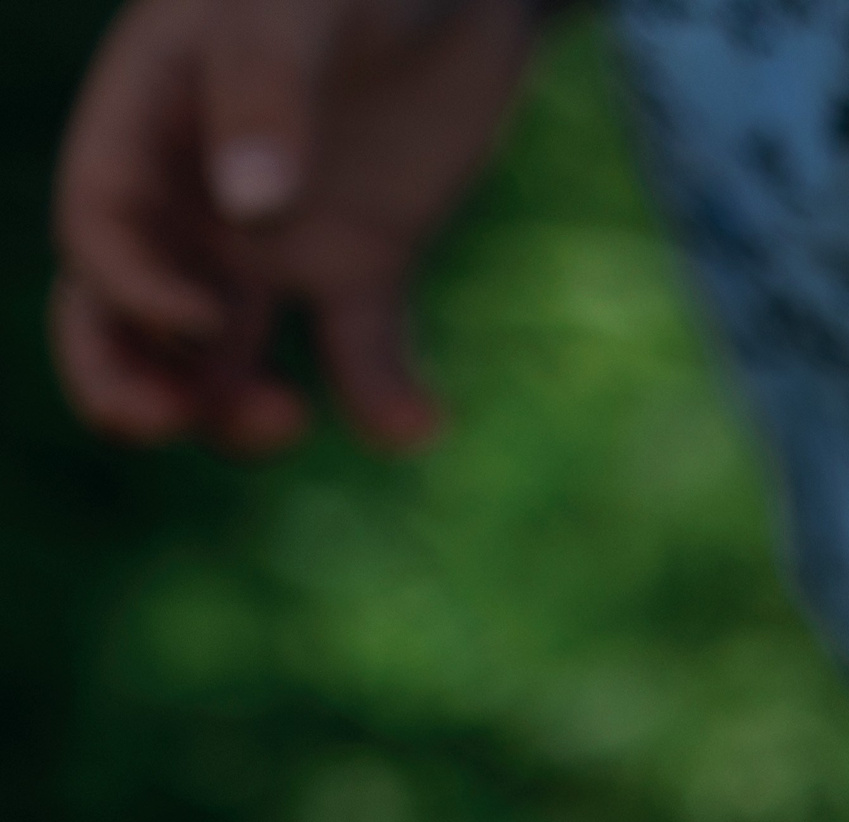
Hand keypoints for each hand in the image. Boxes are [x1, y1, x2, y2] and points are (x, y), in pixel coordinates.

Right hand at [51, 0, 537, 451]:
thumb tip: (250, 206)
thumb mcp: (299, 1)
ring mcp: (275, 243)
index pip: (102, 228)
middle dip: (128, 380)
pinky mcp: (363, 266)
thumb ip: (266, 86)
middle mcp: (195, 199)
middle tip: (164, 423)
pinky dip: (383, 402)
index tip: (203, 324)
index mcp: (148, 123)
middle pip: (126, 317)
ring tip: (294, 421)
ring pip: (226, 358)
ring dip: (240, 410)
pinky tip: (421, 427)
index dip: (131, 290)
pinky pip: (360, 355)